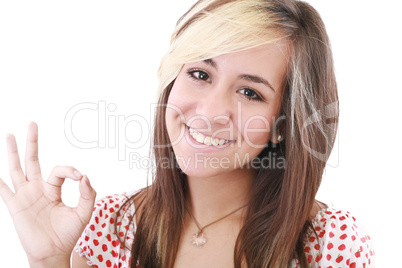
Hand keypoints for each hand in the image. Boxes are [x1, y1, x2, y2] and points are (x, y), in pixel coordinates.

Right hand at [0, 122, 95, 265]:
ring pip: (17, 169)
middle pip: (33, 160)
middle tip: (32, 124)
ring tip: (8, 135)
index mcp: (53, 189)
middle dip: (33, 142)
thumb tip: (84, 176)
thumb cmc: (68, 234)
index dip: (70, 171)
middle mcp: (38, 189)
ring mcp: (25, 196)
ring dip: (12, 152)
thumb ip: (88, 194)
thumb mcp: (83, 213)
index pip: (60, 171)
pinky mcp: (15, 206)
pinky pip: (3, 191)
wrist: (53, 253)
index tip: (79, 177)